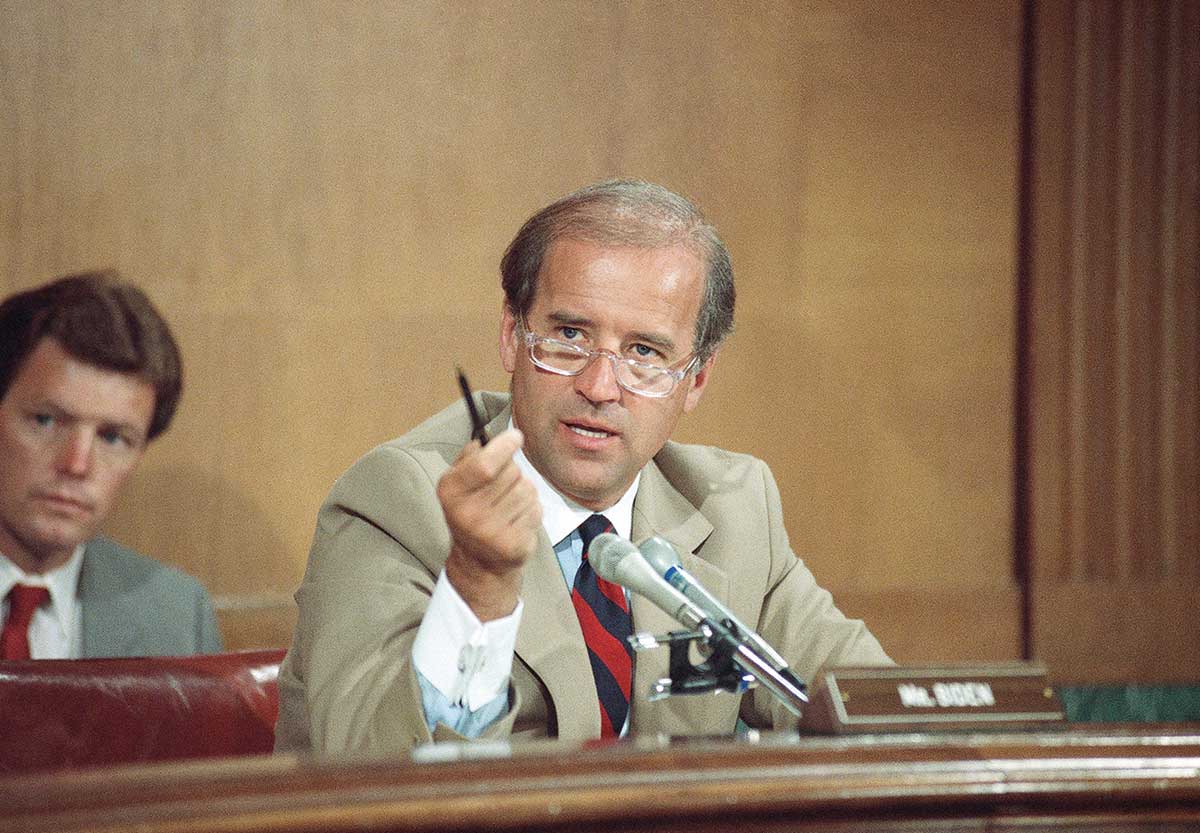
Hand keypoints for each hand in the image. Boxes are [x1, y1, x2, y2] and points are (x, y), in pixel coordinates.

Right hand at [436, 427, 540, 620]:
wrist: (479, 562)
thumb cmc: (470, 514)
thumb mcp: (457, 484)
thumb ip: (468, 459)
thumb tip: (484, 440)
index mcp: (451, 492)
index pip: (485, 464)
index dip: (504, 446)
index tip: (516, 436)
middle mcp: (468, 514)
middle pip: (511, 473)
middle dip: (513, 472)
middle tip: (502, 487)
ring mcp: (492, 533)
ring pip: (527, 489)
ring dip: (524, 491)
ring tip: (509, 506)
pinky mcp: (513, 545)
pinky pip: (536, 510)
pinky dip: (532, 509)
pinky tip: (517, 519)